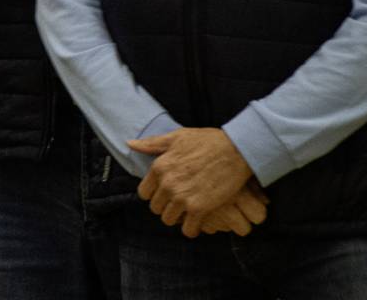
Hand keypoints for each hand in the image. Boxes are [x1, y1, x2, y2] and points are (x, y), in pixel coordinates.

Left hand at [128, 127, 254, 237]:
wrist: (236, 150)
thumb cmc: (207, 142)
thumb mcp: (176, 137)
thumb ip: (152, 144)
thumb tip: (130, 143)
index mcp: (159, 167)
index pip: (144, 193)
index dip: (154, 195)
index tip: (165, 195)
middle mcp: (167, 183)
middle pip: (156, 208)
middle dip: (166, 207)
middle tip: (179, 205)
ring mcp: (182, 197)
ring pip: (168, 219)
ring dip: (178, 218)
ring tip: (188, 213)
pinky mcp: (199, 208)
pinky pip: (188, 229)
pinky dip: (192, 228)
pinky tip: (198, 222)